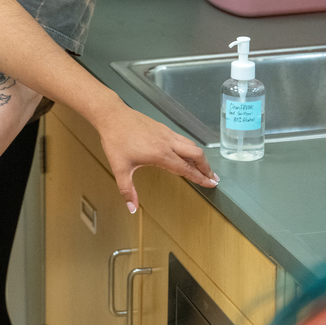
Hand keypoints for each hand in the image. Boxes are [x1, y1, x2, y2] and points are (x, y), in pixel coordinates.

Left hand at [96, 104, 217, 212]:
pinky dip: (190, 148)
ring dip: (200, 157)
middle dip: (206, 168)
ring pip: (191, 145)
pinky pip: (182, 139)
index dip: (200, 178)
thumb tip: (132, 208)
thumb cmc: (115, 141)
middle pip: (196, 154)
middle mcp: (168, 143)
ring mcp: (166, 133)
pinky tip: (187, 153)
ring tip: (204, 167)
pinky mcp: (163, 128)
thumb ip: (127, 190)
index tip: (211, 184)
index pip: (186, 169)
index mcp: (161, 154)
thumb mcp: (119, 168)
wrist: (112, 116)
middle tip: (213, 178)